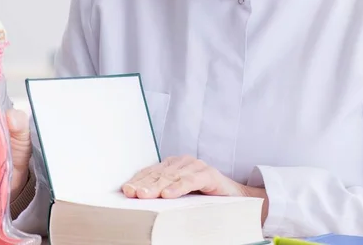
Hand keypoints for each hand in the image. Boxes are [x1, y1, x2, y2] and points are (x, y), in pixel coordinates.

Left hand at [121, 155, 268, 221]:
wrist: (235, 198)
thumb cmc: (203, 198)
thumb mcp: (179, 195)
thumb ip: (163, 193)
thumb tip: (139, 200)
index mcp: (172, 166)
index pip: (151, 172)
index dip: (138, 180)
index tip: (126, 190)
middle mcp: (182, 163)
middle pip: (159, 174)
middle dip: (144, 184)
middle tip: (132, 193)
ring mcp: (196, 166)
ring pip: (172, 177)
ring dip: (157, 186)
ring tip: (145, 195)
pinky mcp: (208, 174)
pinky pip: (191, 181)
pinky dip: (179, 187)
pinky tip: (168, 194)